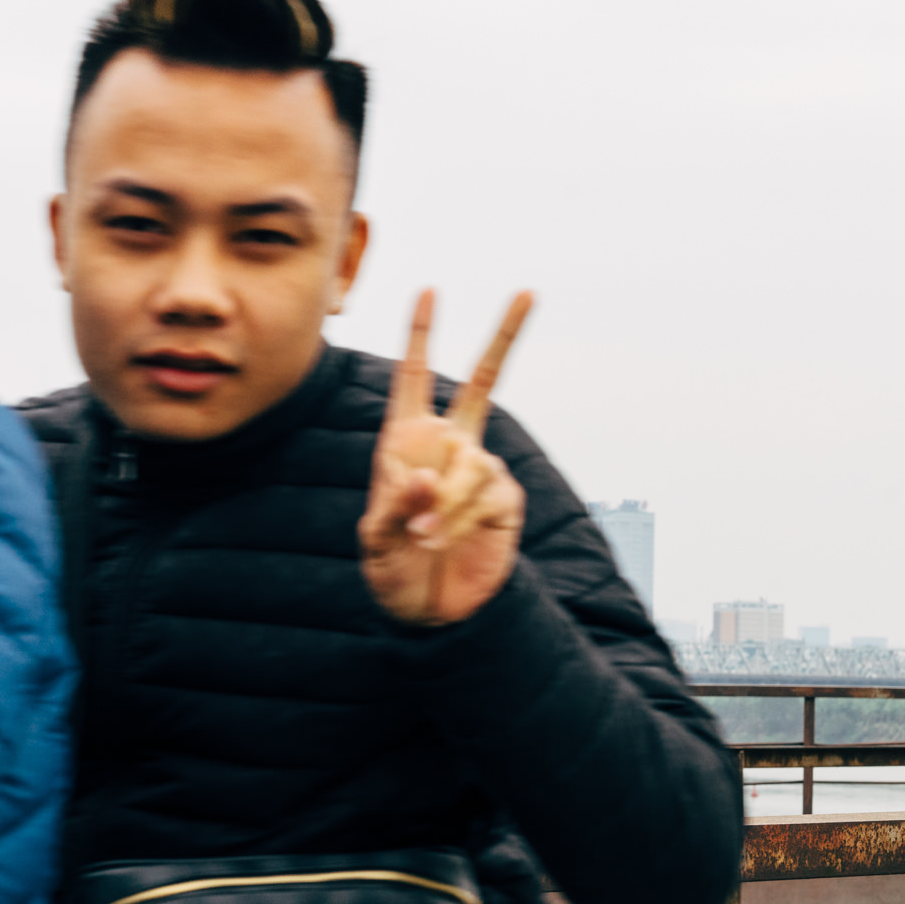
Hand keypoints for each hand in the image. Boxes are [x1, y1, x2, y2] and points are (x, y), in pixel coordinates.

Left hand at [359, 289, 533, 625]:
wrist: (434, 613)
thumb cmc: (394, 571)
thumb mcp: (374, 539)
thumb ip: (394, 504)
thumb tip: (428, 477)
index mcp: (407, 441)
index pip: (414, 378)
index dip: (420, 335)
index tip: (429, 290)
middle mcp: (449, 445)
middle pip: (483, 380)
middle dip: (505, 334)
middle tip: (530, 291)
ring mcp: (480, 468)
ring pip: (468, 459)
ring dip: (443, 500)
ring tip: (424, 537)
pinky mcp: (503, 497)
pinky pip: (484, 490)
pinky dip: (460, 516)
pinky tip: (445, 539)